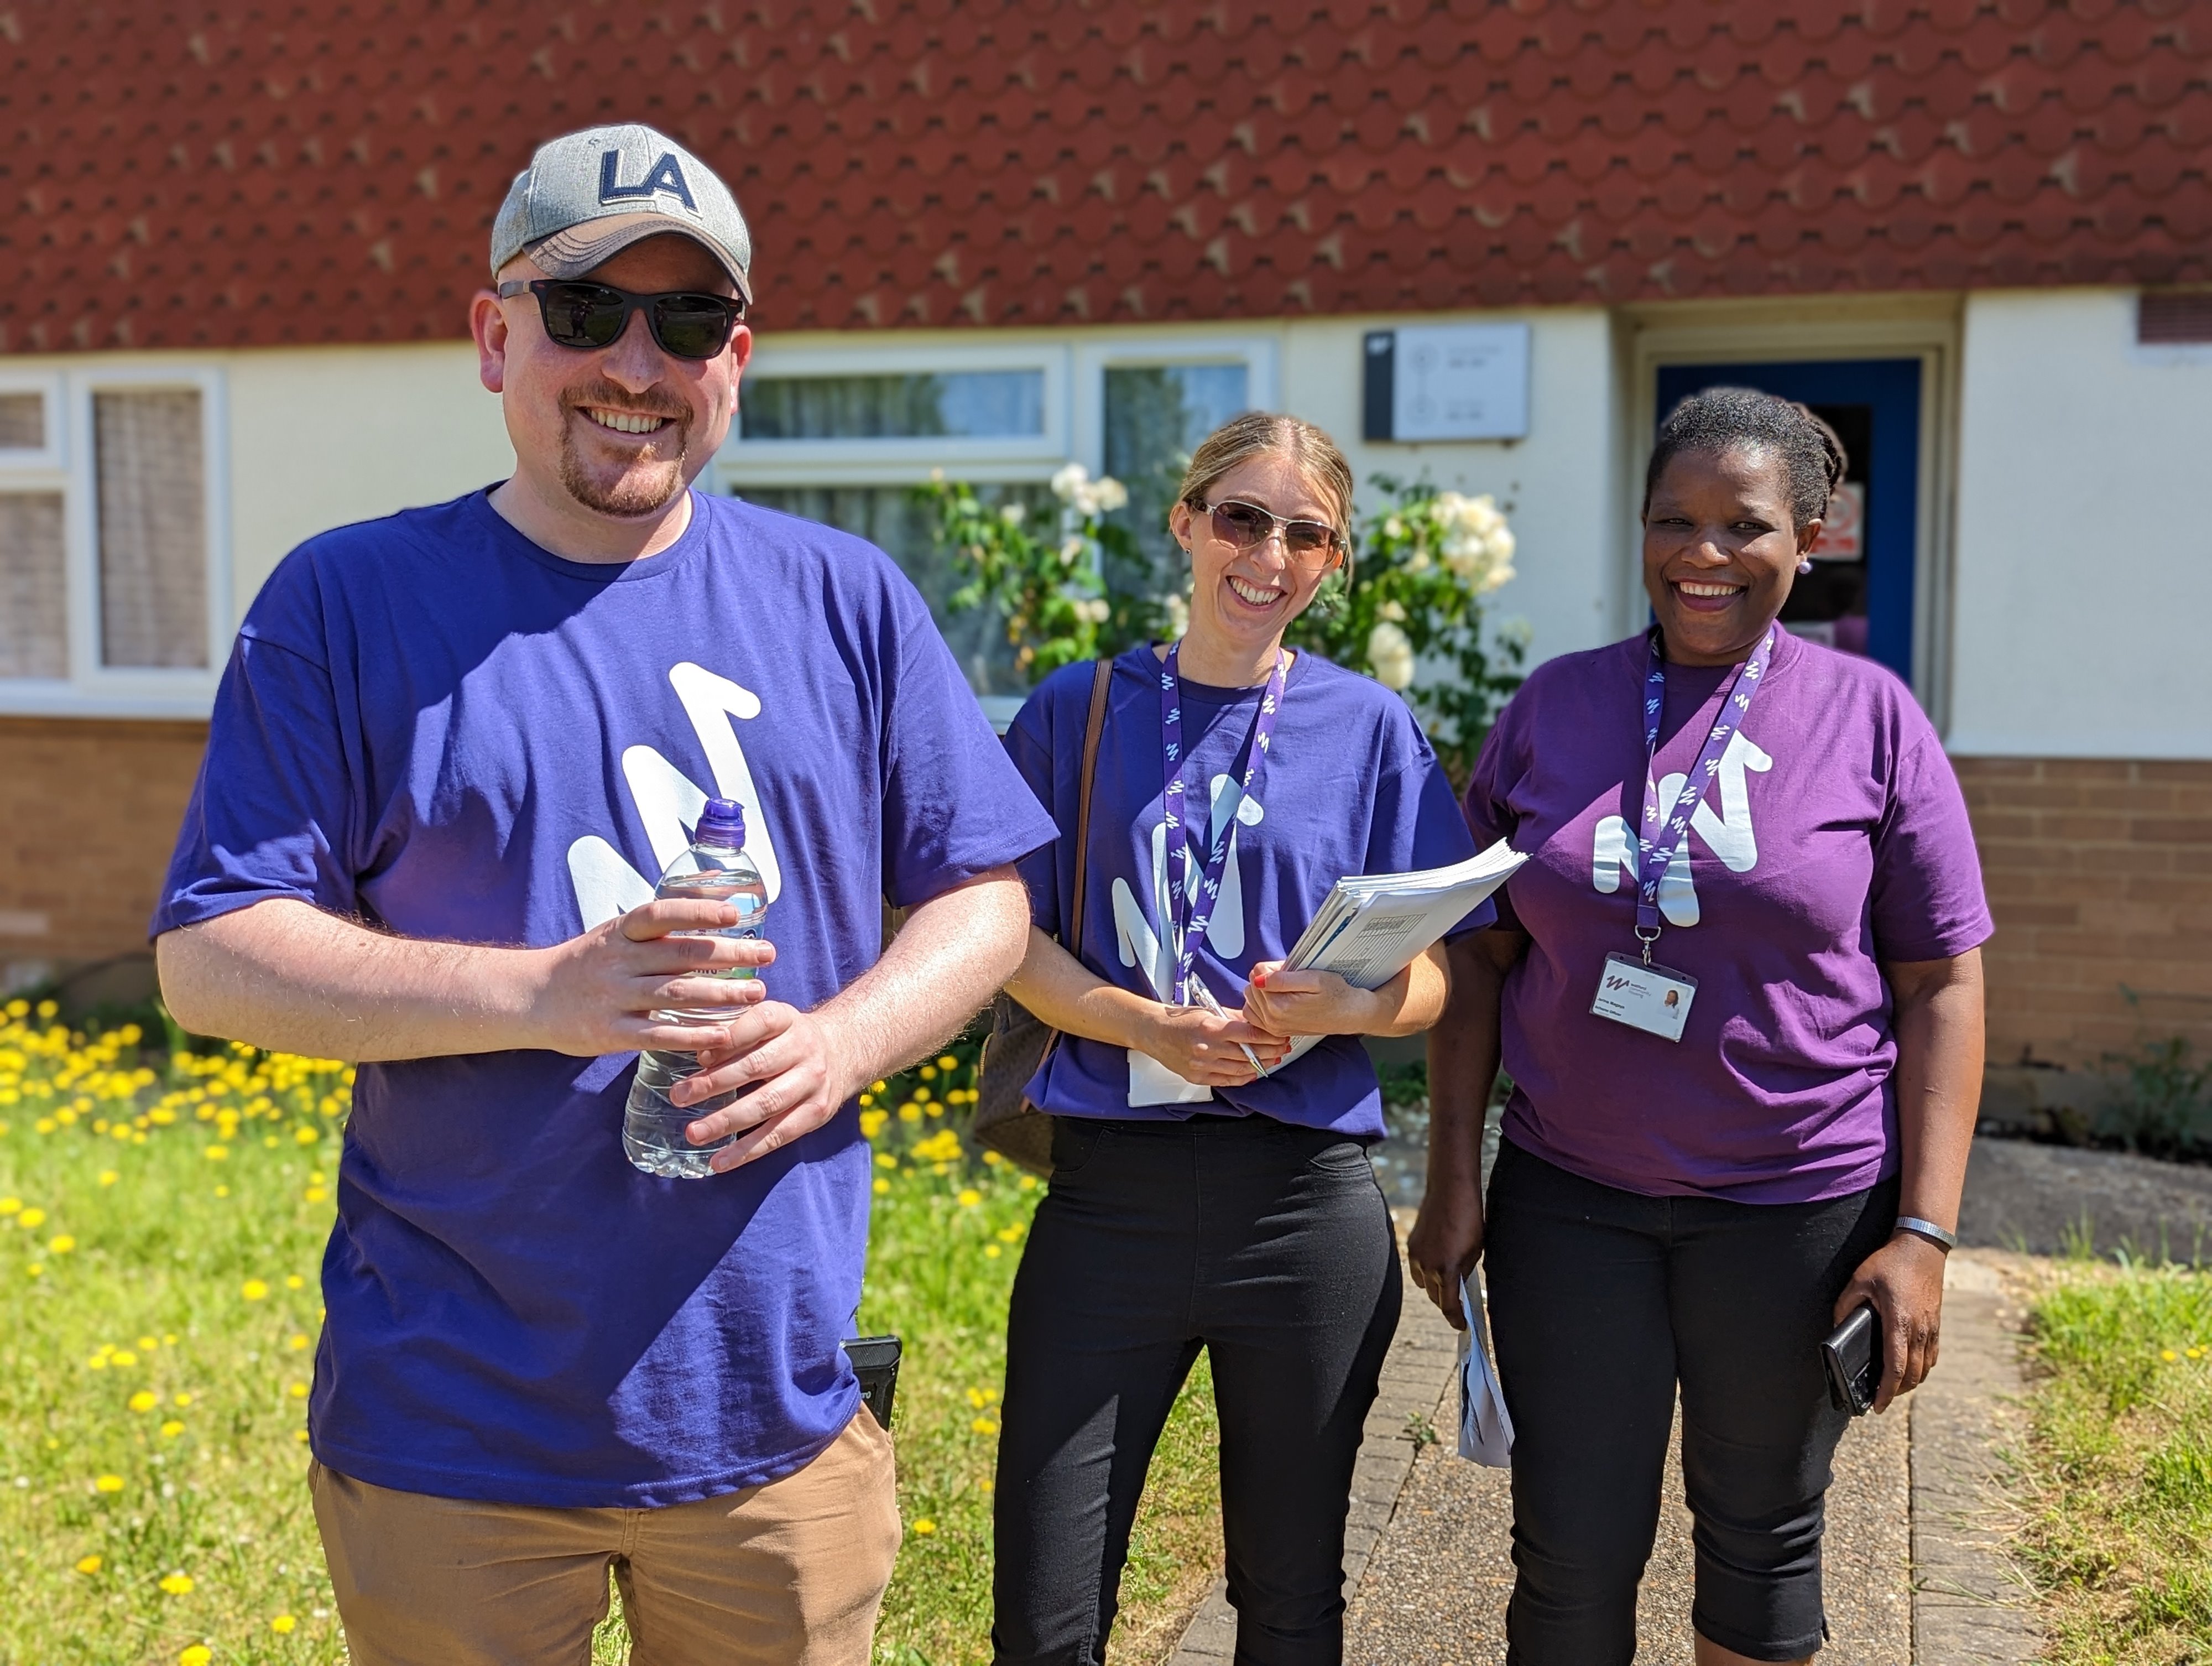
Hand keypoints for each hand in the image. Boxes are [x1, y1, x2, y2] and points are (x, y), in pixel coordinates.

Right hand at [527, 899, 773, 1056]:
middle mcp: (618, 961)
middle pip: (681, 955)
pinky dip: (694, 1034)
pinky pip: (659, 1034)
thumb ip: (657, 922)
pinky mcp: (610, 1032)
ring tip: (757, 993)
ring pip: (676, 994)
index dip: (698, 911)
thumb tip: (710, 890)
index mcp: (620, 932)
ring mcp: (613, 997)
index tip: (734, 913)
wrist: (530, 998)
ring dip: (722, 994)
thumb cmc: (586, 962)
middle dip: (729, 956)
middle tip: (767, 956)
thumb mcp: (614, 932)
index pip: (662, 914)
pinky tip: (724, 1033)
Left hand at [672, 1002, 856, 1172]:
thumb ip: (736, 1030)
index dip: (728, 1038)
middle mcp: (803, 1048)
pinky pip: (779, 1135)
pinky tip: (720, 1162)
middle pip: (756, 1066)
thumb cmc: (787, 1037)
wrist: (843, 1051)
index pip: (758, 1023)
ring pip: (767, 1104)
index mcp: (786, 1019)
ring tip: (694, 1133)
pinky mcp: (816, 1113)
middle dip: (714, 1083)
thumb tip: (700, 1052)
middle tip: (678, 1096)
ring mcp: (813, 1082)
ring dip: (726, 1121)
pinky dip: (748, 1150)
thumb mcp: (769, 1021)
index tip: (697, 1055)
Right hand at [1138, 1004, 1291, 1086]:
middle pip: (1249, 1053)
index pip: (1249, 1034)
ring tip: (1273, 1060)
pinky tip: (1254, 1072)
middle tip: (1283, 1048)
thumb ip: (1234, 1017)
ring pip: (1241, 1069)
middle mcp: (1208, 1048)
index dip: (1269, 1037)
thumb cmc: (1180, 1020)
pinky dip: (1244, 1077)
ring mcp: (1203, 1065)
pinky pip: (1228, 1080)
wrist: (1154, 1032)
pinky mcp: (1198, 1077)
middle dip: (1271, 1051)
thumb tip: (1257, 1021)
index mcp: (1212, 1027)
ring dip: (1261, 1065)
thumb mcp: (1209, 1011)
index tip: (1280, 1037)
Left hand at [1240, 961, 1383, 1038]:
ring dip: (1263, 990)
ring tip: (1285, 990)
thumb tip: (1258, 978)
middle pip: (1252, 986)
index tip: (1290, 970)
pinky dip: (1261, 1004)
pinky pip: (1254, 1013)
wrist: (1349, 1015)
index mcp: (1279, 1006)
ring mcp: (1272, 1028)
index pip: (1257, 974)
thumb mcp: (1313, 979)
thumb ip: (1283, 979)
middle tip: (1291, 979)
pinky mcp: (1275, 1031)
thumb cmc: (1336, 994)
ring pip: (1251, 999)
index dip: (1273, 967)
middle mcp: (1272, 1020)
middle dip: (1267, 978)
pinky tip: (1277, 1000)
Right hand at [1408, 1190, 1484, 1330]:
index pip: (1449, 1306)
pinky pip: (1416, 1268)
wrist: (1450, 1191)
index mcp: (1446, 1270)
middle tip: (1458, 1305)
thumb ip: (1464, 1272)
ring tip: (1447, 1284)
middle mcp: (1427, 1267)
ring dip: (1435, 1287)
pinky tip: (1436, 1266)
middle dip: (1446, 1303)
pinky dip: (1426, 1272)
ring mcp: (1416, 1256)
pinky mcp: (1411, 1245)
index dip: (1456, 1319)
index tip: (1461, 1325)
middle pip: (1435, 1297)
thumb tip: (1459, 1285)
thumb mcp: (1475, 1251)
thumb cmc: (1469, 1219)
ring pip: (1423, 1283)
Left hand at [1834, 1232, 1948, 1412]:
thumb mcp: (1859, 1280)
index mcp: (1899, 1323)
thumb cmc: (1890, 1262)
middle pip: (1912, 1375)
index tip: (1878, 1406)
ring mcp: (1931, 1328)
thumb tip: (1838, 1328)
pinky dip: (1921, 1369)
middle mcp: (1920, 1330)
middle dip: (1896, 1392)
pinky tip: (1910, 1368)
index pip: (1895, 1368)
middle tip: (1881, 1399)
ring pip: (1924, 1368)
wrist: (1923, 1247)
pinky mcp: (1936, 1324)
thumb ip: (1845, 1306)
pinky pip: (1932, 1356)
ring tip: (1892, 1387)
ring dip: (1909, 1382)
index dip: (1887, 1391)